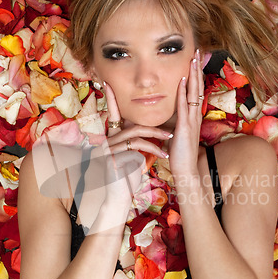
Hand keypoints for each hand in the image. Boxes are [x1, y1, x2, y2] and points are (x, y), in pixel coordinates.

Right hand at [101, 81, 171, 205]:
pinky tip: (163, 154)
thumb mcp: (132, 154)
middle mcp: (106, 139)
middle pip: (131, 123)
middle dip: (153, 124)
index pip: (112, 113)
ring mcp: (108, 148)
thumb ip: (134, 140)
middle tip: (171, 125)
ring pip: (136, 133)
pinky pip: (136, 147)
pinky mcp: (113, 157)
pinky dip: (153, 149)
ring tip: (171, 138)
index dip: (111, 99)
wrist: (119, 195)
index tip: (109, 83)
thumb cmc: (127, 174)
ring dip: (156, 135)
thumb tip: (145, 127)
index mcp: (111, 136)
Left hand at [168, 49, 203, 179]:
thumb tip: (167, 115)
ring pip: (193, 93)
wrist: (186, 170)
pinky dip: (182, 92)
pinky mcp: (185, 127)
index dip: (196, 75)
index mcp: (193, 116)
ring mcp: (192, 120)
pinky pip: (184, 106)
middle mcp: (195, 115)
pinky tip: (181, 80)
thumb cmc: (180, 154)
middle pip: (198, 87)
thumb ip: (174, 122)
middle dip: (197, 69)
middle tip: (198, 51)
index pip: (196, 91)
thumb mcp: (176, 134)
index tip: (195, 60)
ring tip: (193, 59)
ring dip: (193, 75)